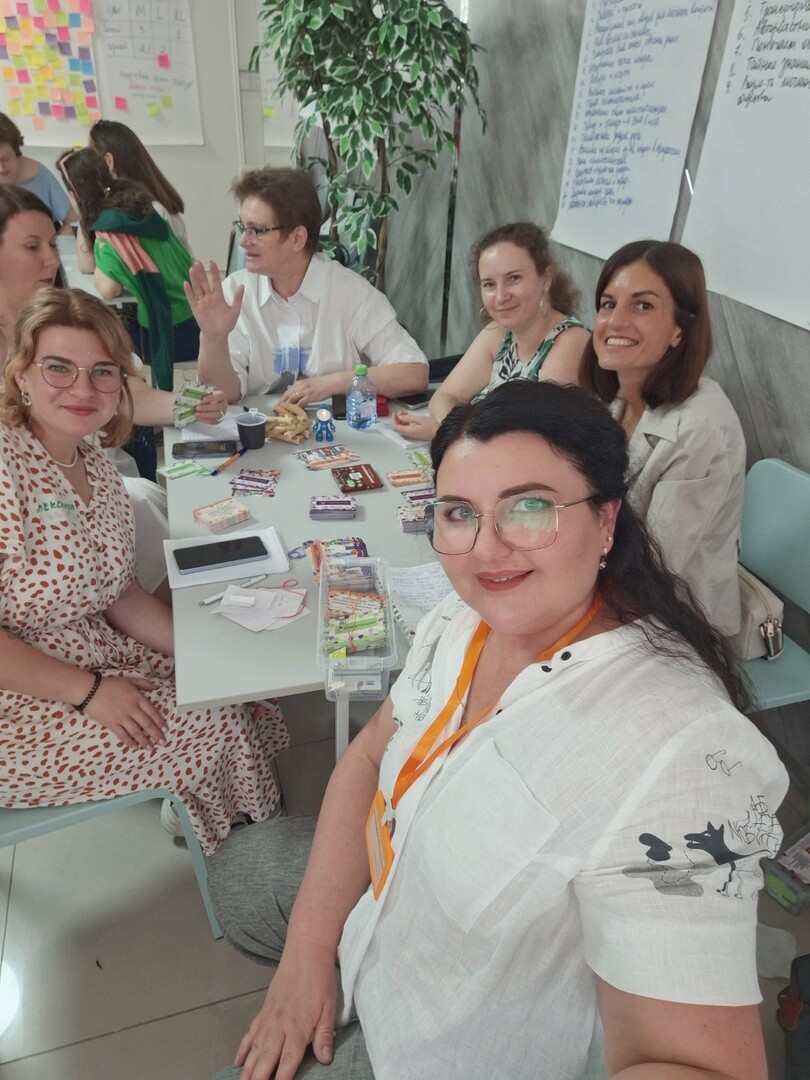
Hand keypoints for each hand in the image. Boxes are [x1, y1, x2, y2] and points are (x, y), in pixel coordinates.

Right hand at [84, 675, 166, 749]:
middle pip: (147, 724)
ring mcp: (121, 717)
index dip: (160, 722)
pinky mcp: (111, 724)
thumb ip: (143, 684)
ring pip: (136, 732)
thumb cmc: (110, 684)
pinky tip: (135, 747)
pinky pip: (122, 735)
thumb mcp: (129, 680)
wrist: (90, 690)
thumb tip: (156, 687)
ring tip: (150, 748)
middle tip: (162, 742)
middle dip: (156, 734)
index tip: (166, 730)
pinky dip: (129, 742)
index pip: (152, 712)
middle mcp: (131, 708)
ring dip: (144, 741)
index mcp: (137, 697)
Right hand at [183, 260, 243, 338]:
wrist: (217, 335)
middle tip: (197, 261)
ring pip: (197, 288)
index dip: (214, 272)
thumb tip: (242, 285)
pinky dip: (188, 291)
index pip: (216, 281)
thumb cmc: (226, 324)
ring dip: (194, 279)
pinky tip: (186, 283)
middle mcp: (209, 297)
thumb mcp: (235, 311)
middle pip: (204, 282)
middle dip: (201, 272)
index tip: (211, 263)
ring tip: (192, 268)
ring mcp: (202, 302)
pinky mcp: (196, 308)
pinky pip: (191, 298)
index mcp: (218, 296)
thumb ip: (238, 298)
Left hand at [194, 389, 228, 424]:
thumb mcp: (204, 390)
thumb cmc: (205, 395)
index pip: (220, 396)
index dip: (212, 398)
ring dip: (206, 415)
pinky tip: (199, 418)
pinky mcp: (219, 419)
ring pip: (217, 415)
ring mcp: (222, 412)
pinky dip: (206, 420)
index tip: (203, 399)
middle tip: (197, 407)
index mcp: (222, 395)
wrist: (208, 402)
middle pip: (219, 407)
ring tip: (196, 413)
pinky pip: (214, 421)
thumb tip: (191, 388)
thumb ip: (200, 389)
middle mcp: (224, 404)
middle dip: (207, 408)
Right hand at [234, 945, 337, 1079]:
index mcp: (297, 1028)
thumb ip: (324, 1035)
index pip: (288, 1062)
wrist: (305, 952)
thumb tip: (325, 1059)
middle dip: (258, 1078)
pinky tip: (237, 1062)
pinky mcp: (264, 1011)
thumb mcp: (329, 1007)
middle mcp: (279, 1026)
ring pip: (254, 1049)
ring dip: (247, 1069)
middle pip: (265, 1059)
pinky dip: (242, 1049)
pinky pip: (250, 1033)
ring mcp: (268, 1018)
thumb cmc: (320, 979)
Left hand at [280, 376, 334, 407]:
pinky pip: (301, 403)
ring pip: (292, 399)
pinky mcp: (310, 396)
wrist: (331, 383)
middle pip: (288, 395)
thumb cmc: (321, 384)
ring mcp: (305, 391)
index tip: (279, 404)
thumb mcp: (308, 384)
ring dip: (288, 406)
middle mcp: (300, 386)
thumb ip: (301, 388)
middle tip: (280, 410)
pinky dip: (297, 408)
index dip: (282, 398)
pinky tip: (295, 412)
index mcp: (299, 383)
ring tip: (285, 412)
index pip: (287, 391)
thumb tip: (293, 393)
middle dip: (283, 403)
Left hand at [391, 410, 437, 441]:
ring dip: (402, 420)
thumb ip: (409, 418)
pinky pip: (407, 429)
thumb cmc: (432, 425)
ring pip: (402, 428)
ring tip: (406, 412)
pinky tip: (409, 417)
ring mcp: (412, 435)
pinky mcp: (415, 434)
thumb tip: (400, 417)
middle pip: (398, 428)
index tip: (395, 413)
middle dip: (398, 419)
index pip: (396, 427)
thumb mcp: (420, 419)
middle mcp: (409, 435)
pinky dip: (406, 422)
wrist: (441, 432)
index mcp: (409, 431)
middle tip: (402, 411)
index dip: (393, 420)